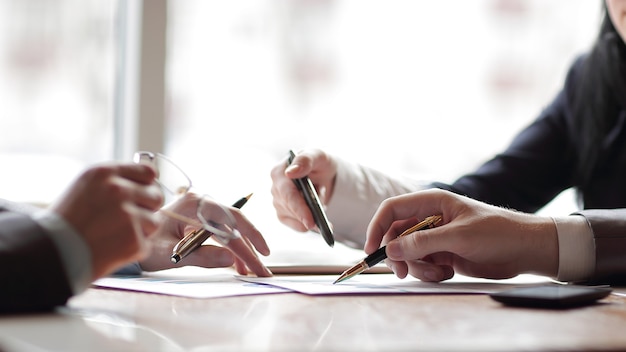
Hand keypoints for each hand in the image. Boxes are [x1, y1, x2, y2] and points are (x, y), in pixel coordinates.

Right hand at [50, 163, 163, 279]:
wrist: (49, 254)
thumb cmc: (66, 222)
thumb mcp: (85, 187)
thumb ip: (115, 181)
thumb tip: (150, 178)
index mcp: (104, 173)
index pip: (147, 171)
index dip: (148, 185)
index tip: (143, 194)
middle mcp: (118, 190)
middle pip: (156, 196)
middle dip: (148, 208)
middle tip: (130, 219)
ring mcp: (127, 215)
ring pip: (154, 221)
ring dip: (142, 231)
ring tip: (116, 236)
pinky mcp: (133, 240)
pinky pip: (146, 244)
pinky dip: (133, 250)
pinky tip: (113, 249)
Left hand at [139, 193, 272, 276]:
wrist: (127, 237)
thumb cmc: (144, 243)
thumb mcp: (170, 253)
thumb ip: (201, 256)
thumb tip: (230, 259)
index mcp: (195, 205)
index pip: (230, 222)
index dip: (248, 241)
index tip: (259, 260)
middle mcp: (201, 203)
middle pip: (235, 224)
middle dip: (250, 248)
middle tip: (262, 270)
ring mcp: (201, 211)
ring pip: (230, 230)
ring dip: (241, 250)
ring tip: (248, 272)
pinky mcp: (199, 221)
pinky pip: (221, 233)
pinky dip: (229, 248)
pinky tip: (235, 264)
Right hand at [270, 148, 336, 232]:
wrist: (324, 173)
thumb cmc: (319, 162)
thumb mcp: (318, 155)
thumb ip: (305, 160)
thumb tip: (290, 172)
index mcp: (279, 172)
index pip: (287, 194)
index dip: (299, 208)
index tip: (310, 221)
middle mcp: (275, 188)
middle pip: (290, 209)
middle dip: (309, 215)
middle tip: (326, 223)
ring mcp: (278, 202)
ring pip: (294, 219)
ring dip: (311, 216)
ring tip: (322, 204)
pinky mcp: (284, 214)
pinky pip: (295, 225)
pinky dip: (308, 225)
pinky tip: (318, 220)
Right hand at [364, 189, 558, 281]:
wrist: (525, 250)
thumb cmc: (497, 232)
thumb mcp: (458, 236)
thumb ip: (422, 243)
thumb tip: (391, 250)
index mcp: (431, 202)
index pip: (392, 210)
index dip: (377, 228)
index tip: (372, 250)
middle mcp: (429, 218)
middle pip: (396, 235)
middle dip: (398, 255)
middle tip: (403, 272)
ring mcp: (435, 237)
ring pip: (408, 254)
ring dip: (417, 267)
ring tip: (439, 272)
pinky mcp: (442, 254)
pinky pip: (422, 265)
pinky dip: (429, 273)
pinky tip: (448, 272)